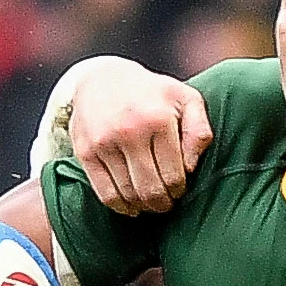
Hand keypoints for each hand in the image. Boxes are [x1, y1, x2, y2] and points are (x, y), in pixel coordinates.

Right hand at [67, 59, 211, 214]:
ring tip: (150, 203)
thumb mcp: (185, 99)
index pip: (174, 176)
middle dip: (162, 203)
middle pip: (151, 189)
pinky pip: (105, 194)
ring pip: (128, 194)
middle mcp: (129, 131)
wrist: (103, 78)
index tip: (179, 189)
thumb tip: (191, 168)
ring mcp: (104, 142)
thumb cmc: (152, 94)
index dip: (178, 190)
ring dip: (143, 206)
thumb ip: (199, 131)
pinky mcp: (85, 152)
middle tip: (166, 203)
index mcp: (158, 119)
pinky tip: (130, 206)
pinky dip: (120, 207)